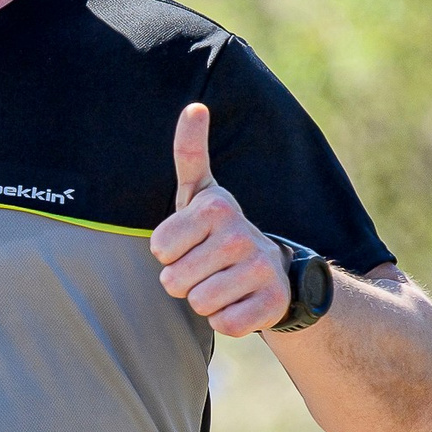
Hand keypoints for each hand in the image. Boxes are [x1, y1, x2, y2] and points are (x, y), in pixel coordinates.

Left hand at [150, 102, 289, 337]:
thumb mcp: (200, 193)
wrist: (273, 271)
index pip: (159, 248)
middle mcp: (241, 234)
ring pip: (198, 304)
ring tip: (223, 282)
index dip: (167, 252)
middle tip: (206, 267)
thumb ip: (190, 152)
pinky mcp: (271, 303)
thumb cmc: (218, 232)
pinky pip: (224, 325)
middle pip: (173, 281)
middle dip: (182, 280)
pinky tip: (239, 302)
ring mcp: (260, 269)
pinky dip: (226, 320)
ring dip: (203, 301)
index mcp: (217, 207)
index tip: (188, 242)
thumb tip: (194, 107)